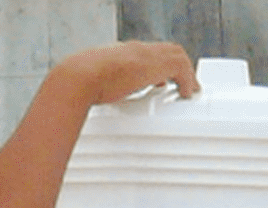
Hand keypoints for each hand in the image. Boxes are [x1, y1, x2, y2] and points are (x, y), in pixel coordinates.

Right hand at [60, 40, 199, 106]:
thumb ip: (100, 87)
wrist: (78, 78)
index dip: (158, 64)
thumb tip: (97, 98)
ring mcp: (145, 54)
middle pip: (166, 49)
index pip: (146, 52)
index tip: (161, 80)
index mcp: (119, 52)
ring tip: (190, 88)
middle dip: (178, 65)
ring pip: (177, 54)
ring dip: (186, 71)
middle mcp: (134, 49)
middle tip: (184, 82)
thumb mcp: (91, 83)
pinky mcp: (154, 65)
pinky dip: (187, 79)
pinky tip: (186, 93)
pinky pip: (181, 67)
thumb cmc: (78, 83)